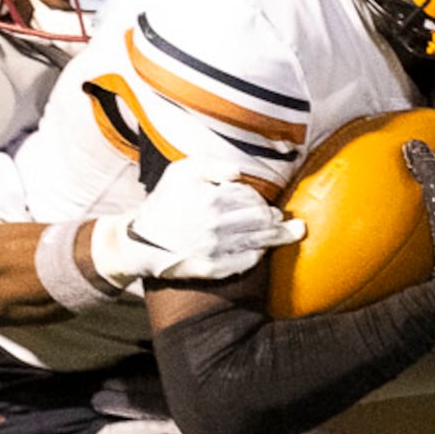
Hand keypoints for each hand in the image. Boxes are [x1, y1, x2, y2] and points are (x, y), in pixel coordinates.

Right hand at [120, 158, 301, 284]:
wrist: (141, 241)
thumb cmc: (164, 202)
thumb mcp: (181, 172)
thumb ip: (212, 165)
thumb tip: (240, 172)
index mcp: (212, 199)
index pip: (251, 197)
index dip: (261, 199)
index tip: (266, 203)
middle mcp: (217, 225)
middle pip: (261, 219)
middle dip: (274, 217)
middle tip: (284, 218)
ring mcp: (217, 249)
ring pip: (260, 241)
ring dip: (279, 236)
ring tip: (294, 232)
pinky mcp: (214, 268)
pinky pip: (246, 262)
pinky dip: (259, 254)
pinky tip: (264, 250)